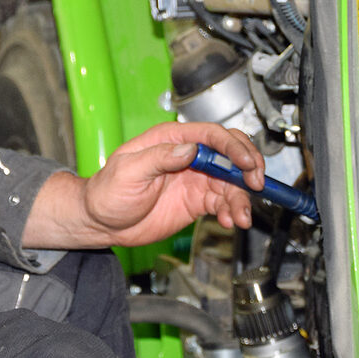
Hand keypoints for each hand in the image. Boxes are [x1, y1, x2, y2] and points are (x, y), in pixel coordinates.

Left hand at [81, 122, 262, 248]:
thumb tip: (189, 148)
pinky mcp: (197, 200)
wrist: (102, 222)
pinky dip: (232, 210)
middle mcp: (188, 155)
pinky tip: (230, 221)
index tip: (246, 162)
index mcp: (171, 140)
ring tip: (240, 216)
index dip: (232, 146)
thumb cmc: (108, 191)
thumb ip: (159, 158)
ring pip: (231, 181)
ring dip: (242, 197)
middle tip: (256, 183)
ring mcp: (195, 178)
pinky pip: (223, 202)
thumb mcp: (128, 170)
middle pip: (229, 153)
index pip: (211, 135)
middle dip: (248, 166)